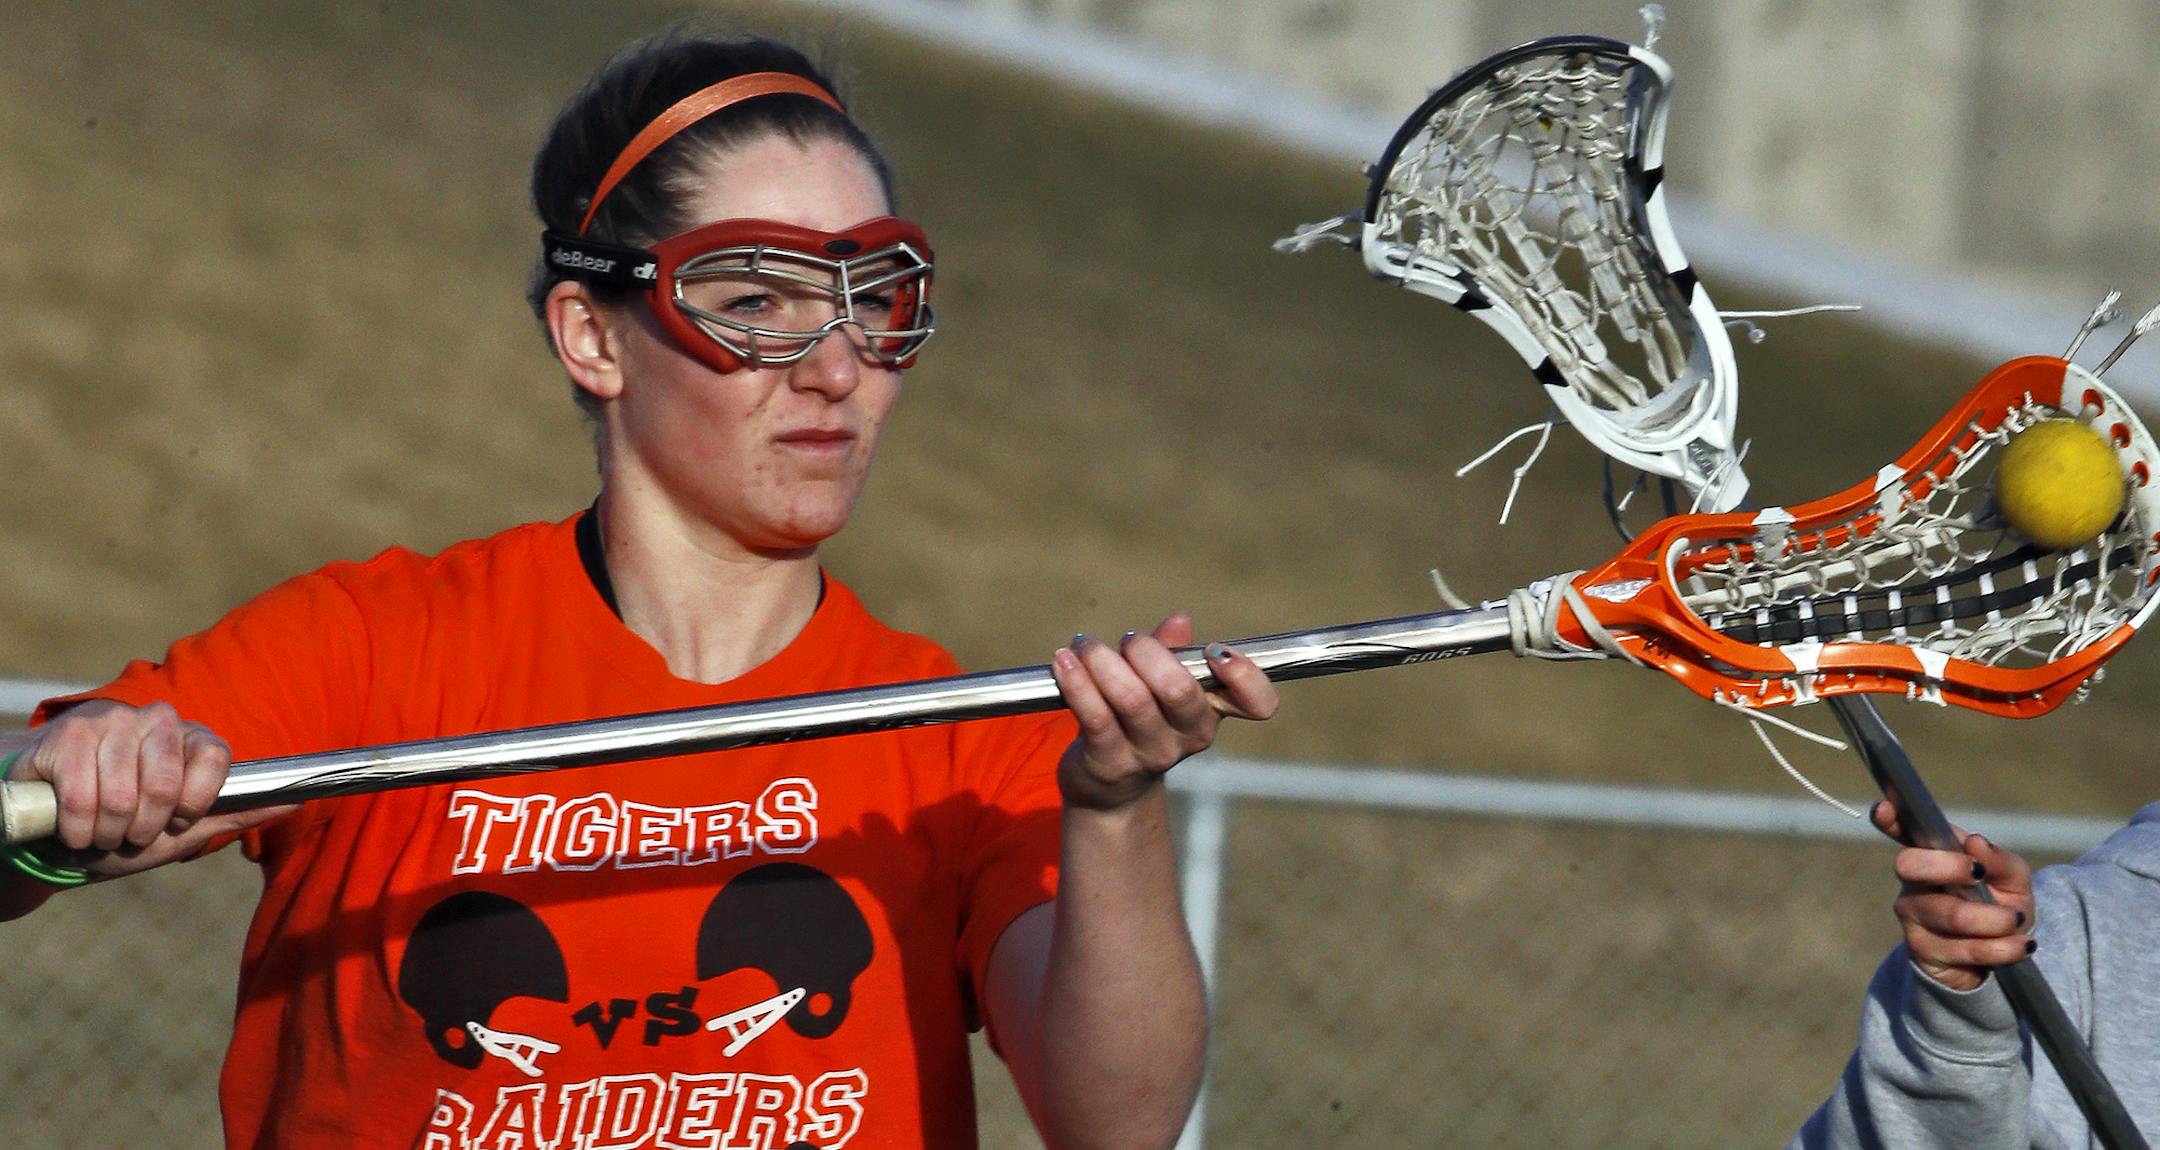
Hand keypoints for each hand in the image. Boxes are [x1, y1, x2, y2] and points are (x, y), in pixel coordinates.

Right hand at [7, 700, 289, 877]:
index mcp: (191, 737)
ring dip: (107, 833)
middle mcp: (156, 718)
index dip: (196, 800)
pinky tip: (73, 829)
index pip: (215, 756)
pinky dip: (77, 828)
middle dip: (145, 828)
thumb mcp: (186, 827)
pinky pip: (79, 795)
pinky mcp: (68, 734)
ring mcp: (110, 721)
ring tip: (100, 832)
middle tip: (131, 835)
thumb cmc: (128, 825)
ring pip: (120, 796)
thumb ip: (239, 812)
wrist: (56, 825)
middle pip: (165, 784)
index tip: (179, 820)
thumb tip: (302, 797)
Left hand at [1049, 612, 1277, 811]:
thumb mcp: (1157, 684)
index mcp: (1212, 711)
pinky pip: (1094, 716)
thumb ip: (1170, 651)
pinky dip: (1077, 681)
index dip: (1247, 676)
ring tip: (1083, 646)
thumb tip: (1180, 621)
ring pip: (1131, 698)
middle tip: (1127, 642)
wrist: (1106, 786)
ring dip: (1102, 660)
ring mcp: (1151, 755)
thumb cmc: (1135, 720)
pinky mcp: (1110, 764)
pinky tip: (1063, 662)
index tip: (1216, 652)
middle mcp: (1190, 737)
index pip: (1258, 703)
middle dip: (1147, 651)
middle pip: (1179, 688)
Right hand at [1872, 800, 2035, 991]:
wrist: (1999, 957)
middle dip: (1947, 866)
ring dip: (1994, 919)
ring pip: (1949, 913)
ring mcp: (1914, 916)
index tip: (1885, 809)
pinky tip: (2020, 946)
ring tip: (2016, 922)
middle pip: (1909, 865)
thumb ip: (2000, 860)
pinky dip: (2001, 947)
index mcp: (1932, 855)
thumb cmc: (2000, 906)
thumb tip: (1975, 843)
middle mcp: (1914, 882)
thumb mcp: (2013, 881)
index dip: (1890, 820)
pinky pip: (1965, 949)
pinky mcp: (1923, 951)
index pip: (1902, 832)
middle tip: (1979, 875)